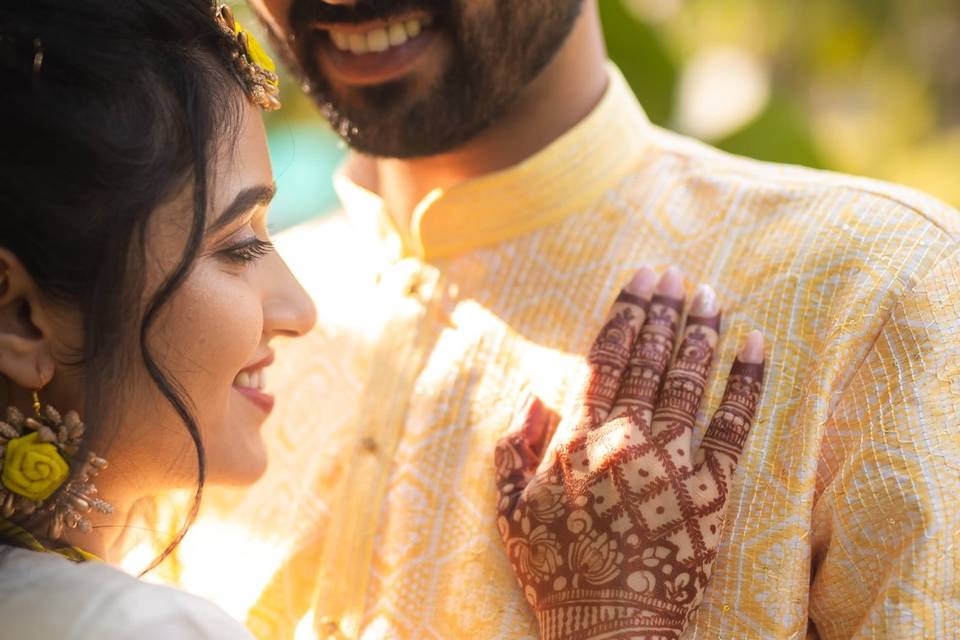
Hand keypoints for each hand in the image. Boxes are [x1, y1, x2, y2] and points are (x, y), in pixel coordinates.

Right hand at [495, 267, 765, 639]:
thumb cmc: (556, 568)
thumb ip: (514, 448)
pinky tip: (755, 342)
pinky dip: (746, 379)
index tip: (639, 279)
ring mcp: (671, 458)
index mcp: (579, 437)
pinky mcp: (712, 486)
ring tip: (710, 294)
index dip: (625, 313)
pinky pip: (734, 422)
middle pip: (649, 357)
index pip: (606, 357)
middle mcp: (625, 435)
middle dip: (663, 308)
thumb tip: (535, 397)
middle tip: (675, 273)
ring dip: (700, 330)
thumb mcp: (511, 509)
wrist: (607, 624)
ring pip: (688, 377)